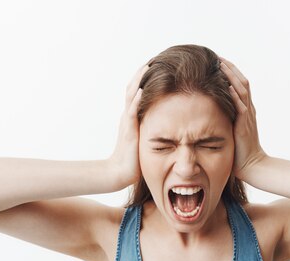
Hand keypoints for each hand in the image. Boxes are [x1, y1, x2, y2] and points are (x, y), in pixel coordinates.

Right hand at [109, 63, 148, 187]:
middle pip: (133, 87)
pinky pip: (131, 113)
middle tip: (155, 57)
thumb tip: (168, 120)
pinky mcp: (129, 132)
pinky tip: (141, 90)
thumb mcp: (147, 137)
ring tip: (148, 65)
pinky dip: (136, 100)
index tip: (159, 64)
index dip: (146, 77)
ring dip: (139, 80)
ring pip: (131, 95)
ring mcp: (127, 122)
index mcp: (133, 116)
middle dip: (143, 72)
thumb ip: (153, 126)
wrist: (120, 173)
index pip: (139, 90)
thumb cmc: (135, 159)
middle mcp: (129, 115)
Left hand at [218, 56, 266, 180]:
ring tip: (221, 64)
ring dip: (231, 76)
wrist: (252, 165)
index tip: (218, 61)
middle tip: (217, 57)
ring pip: (242, 90)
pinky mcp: (244, 126)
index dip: (230, 72)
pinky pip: (241, 106)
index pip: (240, 85)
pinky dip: (234, 95)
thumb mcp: (231, 130)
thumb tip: (211, 111)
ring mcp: (248, 116)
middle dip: (230, 68)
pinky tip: (226, 85)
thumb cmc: (239, 151)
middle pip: (242, 82)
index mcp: (246, 110)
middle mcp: (249, 109)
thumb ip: (225, 119)